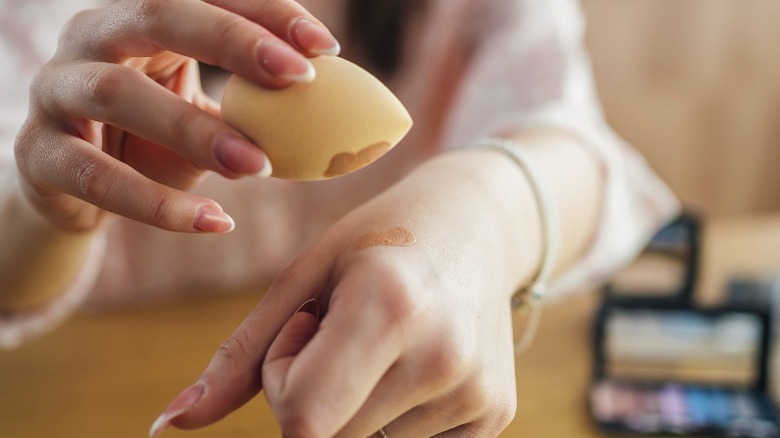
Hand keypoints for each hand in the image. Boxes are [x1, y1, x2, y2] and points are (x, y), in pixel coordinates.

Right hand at [14, 0, 338, 232]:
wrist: (76, 187)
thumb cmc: (153, 140)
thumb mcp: (204, 115)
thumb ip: (254, 108)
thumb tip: (339, 115)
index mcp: (140, 17)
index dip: (266, 12)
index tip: (325, 47)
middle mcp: (91, 37)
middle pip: (158, 16)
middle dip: (233, 41)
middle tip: (298, 77)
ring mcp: (56, 91)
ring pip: (118, 94)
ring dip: (195, 130)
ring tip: (258, 167)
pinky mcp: (38, 154)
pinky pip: (97, 177)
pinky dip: (159, 204)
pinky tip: (216, 222)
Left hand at [151, 150, 540, 436]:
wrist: (477, 226)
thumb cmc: (377, 240)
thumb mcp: (305, 276)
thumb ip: (240, 357)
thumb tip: (167, 424)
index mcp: (389, 306)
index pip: (302, 420)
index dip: (284, 383)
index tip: (306, 329)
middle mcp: (443, 357)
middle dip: (313, 400)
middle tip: (343, 335)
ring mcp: (476, 392)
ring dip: (354, 410)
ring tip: (384, 345)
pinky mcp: (497, 414)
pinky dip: (392, 420)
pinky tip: (414, 365)